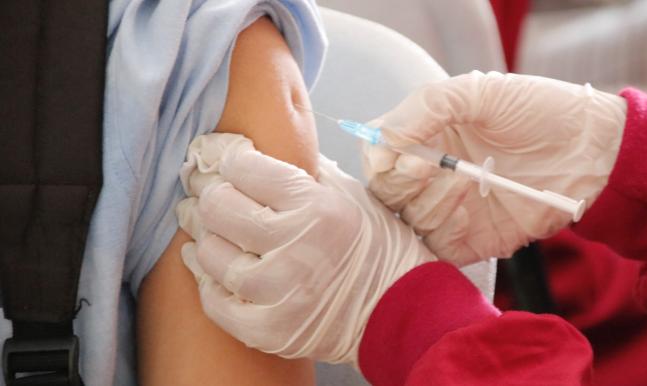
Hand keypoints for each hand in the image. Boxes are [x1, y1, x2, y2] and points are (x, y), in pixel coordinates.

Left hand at [176, 133, 434, 363]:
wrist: (399, 310)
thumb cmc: (376, 247)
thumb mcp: (350, 195)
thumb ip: (304, 169)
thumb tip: (254, 150)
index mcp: (316, 207)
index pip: (244, 168)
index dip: (228, 159)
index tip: (224, 160)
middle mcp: (295, 247)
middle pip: (219, 207)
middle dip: (207, 193)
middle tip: (205, 189)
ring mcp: (280, 293)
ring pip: (211, 254)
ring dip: (204, 236)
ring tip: (206, 227)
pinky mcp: (269, 329)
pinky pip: (215, 301)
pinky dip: (207, 280)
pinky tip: (207, 264)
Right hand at [363, 71, 626, 264]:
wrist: (593, 149)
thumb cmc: (539, 111)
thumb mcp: (480, 91)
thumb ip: (427, 106)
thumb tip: (383, 140)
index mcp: (426, 137)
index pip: (376, 154)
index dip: (380, 157)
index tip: (401, 153)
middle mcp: (431, 175)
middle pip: (385, 192)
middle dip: (401, 181)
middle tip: (430, 167)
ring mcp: (449, 209)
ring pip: (407, 220)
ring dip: (430, 201)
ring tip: (468, 180)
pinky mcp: (470, 240)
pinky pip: (436, 248)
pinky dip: (442, 231)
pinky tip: (468, 210)